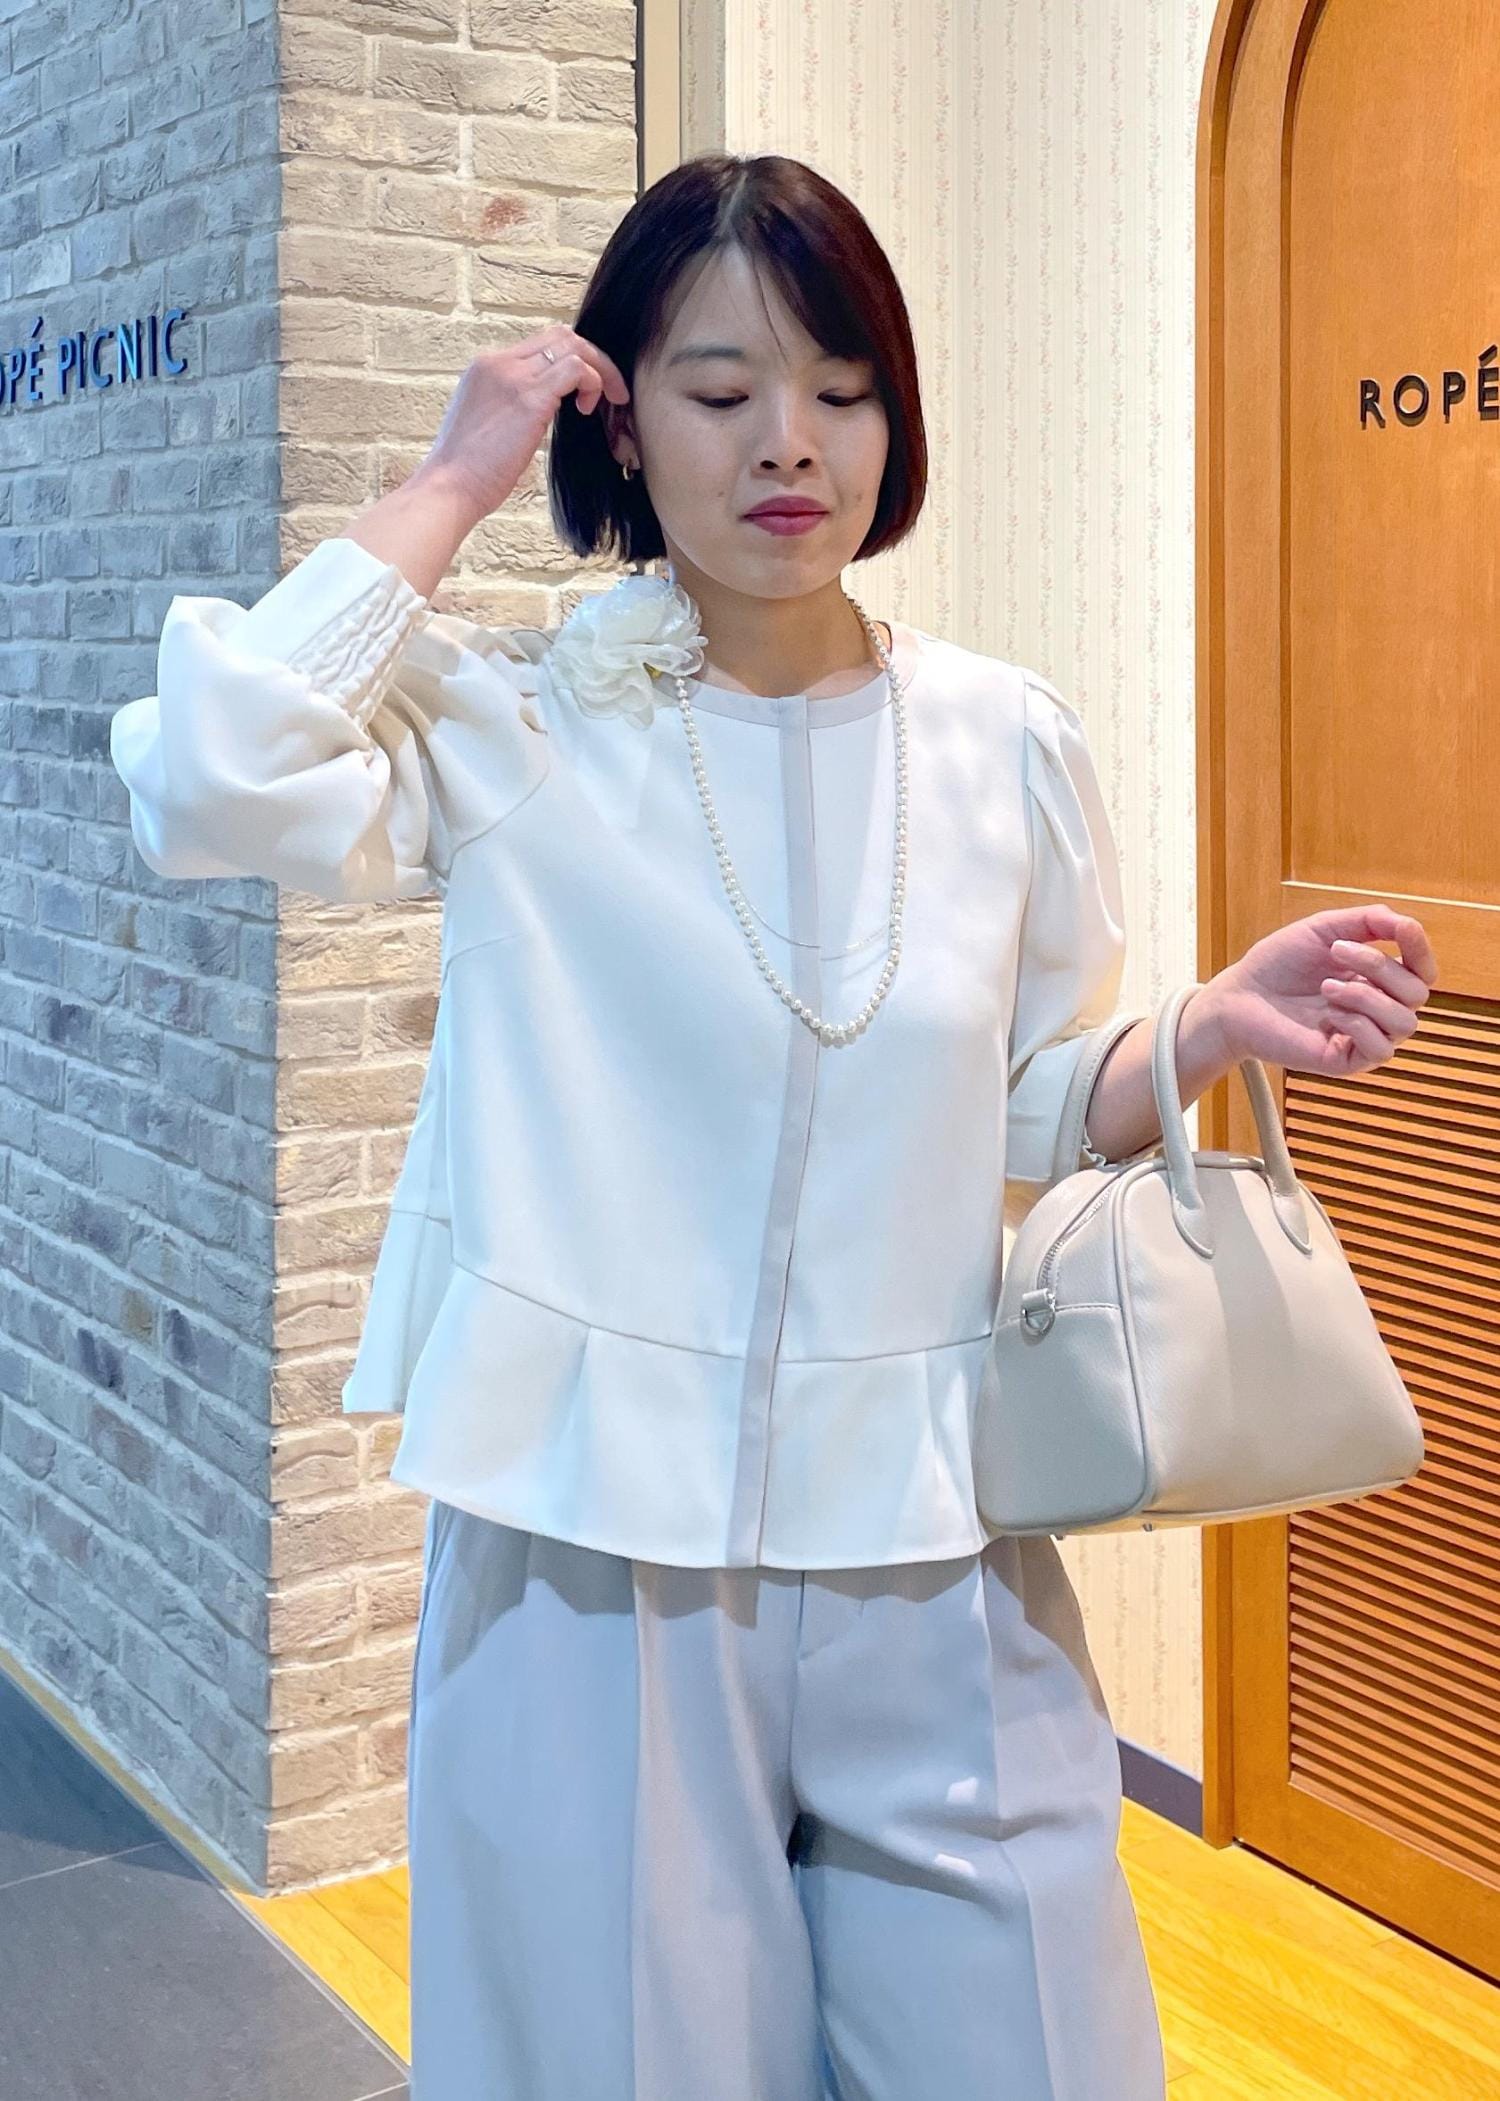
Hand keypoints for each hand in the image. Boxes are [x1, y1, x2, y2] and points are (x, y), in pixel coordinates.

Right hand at [422, 325, 630, 528]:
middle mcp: (497, 362)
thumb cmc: (467, 472)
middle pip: (559, 336)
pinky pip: (576, 369)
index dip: (571, 361)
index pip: (539, 344)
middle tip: (608, 392)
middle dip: (592, 358)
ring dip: (599, 370)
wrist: (448, 487)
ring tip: (607, 402)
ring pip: (571, 345)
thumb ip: (510, 406)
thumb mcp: (486, 424)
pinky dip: (593, 383)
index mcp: (485, 367)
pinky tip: (586, 410)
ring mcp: (512, 376)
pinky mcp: (529, 397)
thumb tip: (542, 411)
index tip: (582, 393)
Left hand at [1198, 904, 1436, 1076]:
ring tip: (1326, 987)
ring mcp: (1363, 1036)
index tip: (1402, 931)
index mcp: (1376, 978)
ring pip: (1405, 1022)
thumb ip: (1369, 920)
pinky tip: (1326, 1016)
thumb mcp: (1325, 928)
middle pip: (1416, 993)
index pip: (1423, 971)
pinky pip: (1380, 1049)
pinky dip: (1356, 1024)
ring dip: (1366, 996)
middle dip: (1378, 965)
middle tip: (1336, 952)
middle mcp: (1376, 1008)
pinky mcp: (1347, 1061)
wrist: (1239, 996)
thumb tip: (1409, 924)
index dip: (1422, 950)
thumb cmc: (1278, 963)